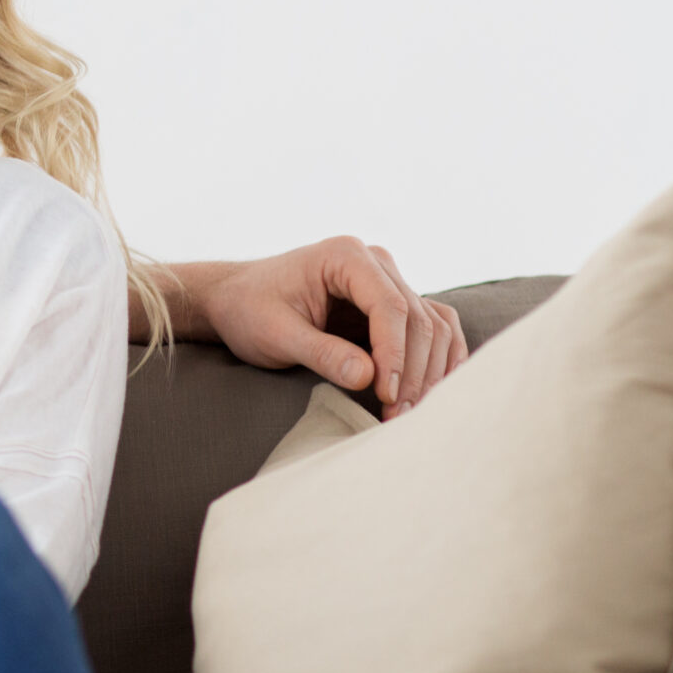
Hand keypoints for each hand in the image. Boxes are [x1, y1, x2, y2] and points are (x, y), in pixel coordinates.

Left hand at [190, 239, 467, 416]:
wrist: (236, 300)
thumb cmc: (248, 310)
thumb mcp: (275, 335)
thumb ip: (321, 354)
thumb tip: (369, 377)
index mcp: (345, 256)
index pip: (389, 306)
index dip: (395, 354)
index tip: (388, 394)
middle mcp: (375, 263)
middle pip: (417, 319)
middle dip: (413, 371)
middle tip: (397, 416)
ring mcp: (387, 281)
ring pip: (432, 326)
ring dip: (429, 371)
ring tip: (406, 413)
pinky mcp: (390, 304)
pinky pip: (430, 328)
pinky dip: (437, 360)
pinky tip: (432, 391)